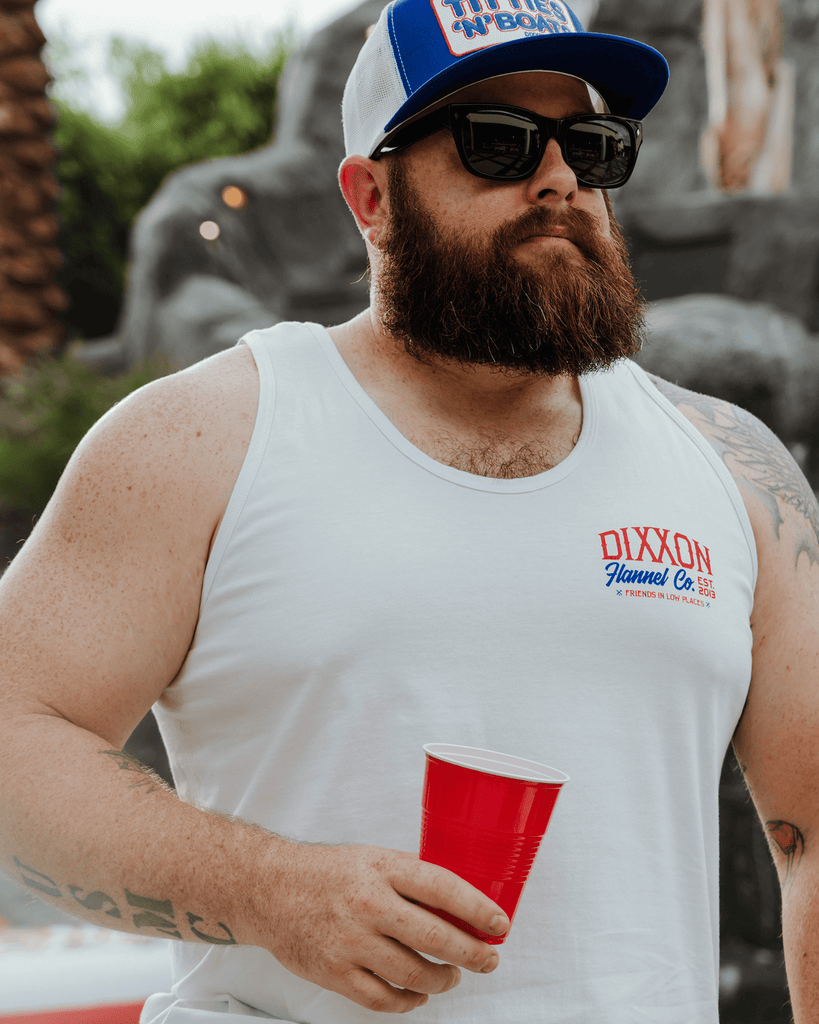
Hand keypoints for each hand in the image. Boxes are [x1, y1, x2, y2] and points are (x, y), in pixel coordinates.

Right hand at [263, 844, 508, 1012]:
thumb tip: (458, 896)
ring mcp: (352, 942)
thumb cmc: (325, 872)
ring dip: (443, 979)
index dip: (478, 908)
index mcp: (382, 869)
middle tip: (489, 958)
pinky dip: (409, 1000)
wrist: (270, 889)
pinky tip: (419, 992)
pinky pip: (384, 999)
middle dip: (472, 952)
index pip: (443, 888)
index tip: (500, 923)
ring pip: (415, 973)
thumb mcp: (372, 858)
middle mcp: (369, 905)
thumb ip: (410, 876)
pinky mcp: (336, 973)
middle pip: (436, 937)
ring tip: (453, 975)